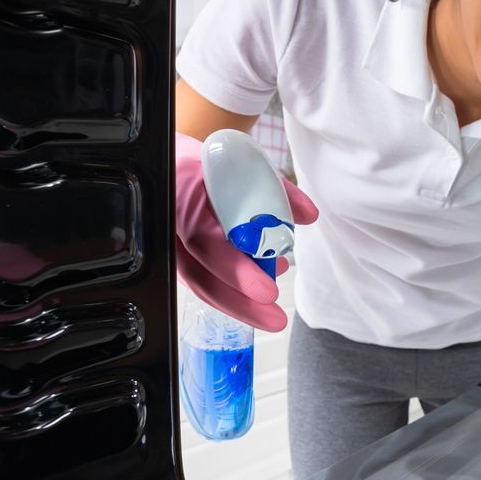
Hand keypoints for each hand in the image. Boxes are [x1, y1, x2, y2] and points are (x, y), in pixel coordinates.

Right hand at [174, 132, 317, 330]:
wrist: (176, 162)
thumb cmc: (211, 163)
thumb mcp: (243, 164)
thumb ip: (277, 189)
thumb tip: (309, 214)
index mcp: (184, 195)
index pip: (204, 238)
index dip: (234, 268)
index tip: (266, 289)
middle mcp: (171, 225)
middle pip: (199, 274)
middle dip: (239, 302)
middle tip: (274, 317)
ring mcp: (172, 246)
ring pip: (200, 284)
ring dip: (239, 305)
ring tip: (273, 315)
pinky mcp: (180, 259)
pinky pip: (204, 282)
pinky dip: (233, 293)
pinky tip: (261, 291)